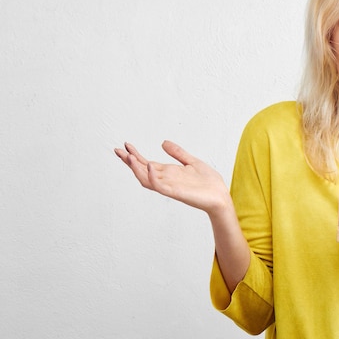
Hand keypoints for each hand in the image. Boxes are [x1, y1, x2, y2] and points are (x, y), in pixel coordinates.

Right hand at [114, 141, 230, 214]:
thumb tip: (163, 142)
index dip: (136, 155)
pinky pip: (160, 186)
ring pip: (146, 179)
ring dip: (136, 169)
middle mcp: (166, 179)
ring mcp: (170, 186)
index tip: (126, 145)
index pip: (147, 163)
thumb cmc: (208, 183)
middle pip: (142, 171)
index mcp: (169, 172)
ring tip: (129, 157)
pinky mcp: (176, 192)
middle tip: (118, 150)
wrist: (220, 196)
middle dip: (129, 161)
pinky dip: (153, 177)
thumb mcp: (192, 161)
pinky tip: (149, 166)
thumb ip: (178, 153)